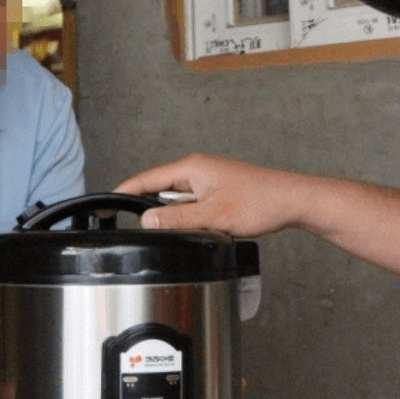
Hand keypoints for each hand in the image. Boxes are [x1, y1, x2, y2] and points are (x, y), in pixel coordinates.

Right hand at [115, 153, 306, 236]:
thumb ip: (177, 219)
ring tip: (195, 228)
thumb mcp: (214, 216)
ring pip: (178, 201)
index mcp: (192, 168)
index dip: (126, 191)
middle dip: (154, 211)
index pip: (147, 179)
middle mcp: (197, 169)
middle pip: (160, 190)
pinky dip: (193, 217)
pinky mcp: (217, 190)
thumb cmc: (260, 203)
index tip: (107, 202)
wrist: (292, 200)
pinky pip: (193, 204)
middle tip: (150, 230)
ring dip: (179, 217)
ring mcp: (208, 179)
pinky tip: (206, 228)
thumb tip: (147, 221)